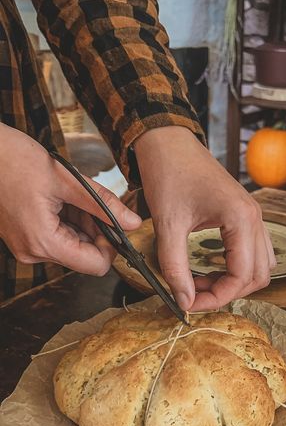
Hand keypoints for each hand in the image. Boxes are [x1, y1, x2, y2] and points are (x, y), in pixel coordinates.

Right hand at [0, 124, 140, 275]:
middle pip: (85, 254)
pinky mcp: (26, 237)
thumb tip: (133, 222)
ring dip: (82, 222)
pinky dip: (69, 219)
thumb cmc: (12, 159)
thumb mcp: (68, 180)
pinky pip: (59, 236)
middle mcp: (34, 252)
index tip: (114, 222)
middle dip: (96, 229)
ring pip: (74, 244)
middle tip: (90, 199)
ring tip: (70, 194)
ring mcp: (28, 246)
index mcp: (43, 242)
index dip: (111, 246)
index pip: (95, 265)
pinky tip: (60, 197)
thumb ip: (104, 204)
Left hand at [134, 127, 275, 311]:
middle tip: (194, 296)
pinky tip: (209, 268)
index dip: (216, 298)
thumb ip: (175, 266)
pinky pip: (253, 251)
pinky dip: (236, 267)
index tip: (188, 304)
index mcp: (241, 219)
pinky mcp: (244, 215)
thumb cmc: (169, 174)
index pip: (242, 276)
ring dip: (235, 282)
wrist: (169, 142)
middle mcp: (255, 218)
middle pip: (258, 276)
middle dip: (228, 293)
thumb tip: (183, 300)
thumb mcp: (168, 224)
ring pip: (260, 266)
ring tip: (201, 283)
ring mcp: (253, 216)